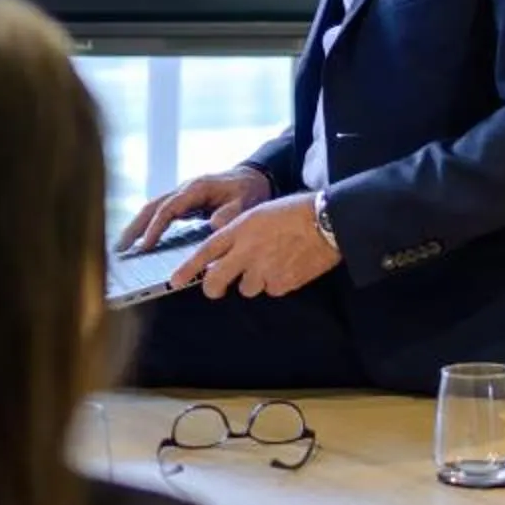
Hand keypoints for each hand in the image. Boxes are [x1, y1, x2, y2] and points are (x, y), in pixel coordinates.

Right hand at [120, 166, 269, 252]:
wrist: (253, 177)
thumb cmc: (248, 190)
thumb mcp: (245, 202)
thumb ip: (230, 213)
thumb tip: (214, 225)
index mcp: (196, 188)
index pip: (169, 208)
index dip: (156, 227)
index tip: (146, 245)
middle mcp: (184, 190)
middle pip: (152, 207)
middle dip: (135, 227)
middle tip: (119, 248)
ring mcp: (181, 195)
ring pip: (152, 209)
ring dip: (136, 227)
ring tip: (121, 248)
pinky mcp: (183, 203)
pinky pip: (160, 213)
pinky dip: (148, 226)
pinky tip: (139, 241)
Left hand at [181, 193, 340, 298]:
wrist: (329, 222)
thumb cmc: (295, 213)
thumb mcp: (259, 215)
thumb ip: (238, 235)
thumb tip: (223, 258)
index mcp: (240, 230)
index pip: (206, 252)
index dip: (188, 268)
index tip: (176, 280)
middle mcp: (248, 251)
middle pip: (217, 281)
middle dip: (213, 287)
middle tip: (215, 288)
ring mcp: (264, 269)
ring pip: (246, 288)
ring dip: (254, 281)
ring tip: (273, 262)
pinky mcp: (282, 283)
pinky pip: (271, 290)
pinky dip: (277, 283)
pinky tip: (288, 266)